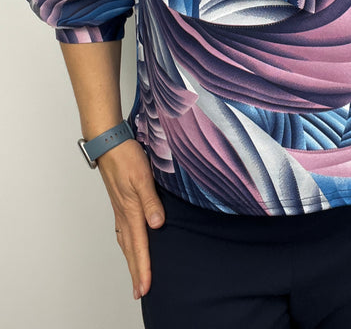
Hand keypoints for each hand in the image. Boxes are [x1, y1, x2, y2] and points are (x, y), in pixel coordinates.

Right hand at [96, 139, 164, 299]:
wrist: (109, 143)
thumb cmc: (127, 157)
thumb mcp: (143, 177)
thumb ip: (151, 201)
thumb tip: (157, 225)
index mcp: (131, 210)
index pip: (139, 245)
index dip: (143, 267)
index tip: (145, 287)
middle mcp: (124, 213)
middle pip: (130, 249)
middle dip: (136, 271)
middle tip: (140, 291)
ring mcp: (120, 208)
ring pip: (125, 241)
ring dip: (131, 259)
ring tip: (136, 274)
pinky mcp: (119, 201)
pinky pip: (123, 229)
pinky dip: (127, 243)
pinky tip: (129, 243)